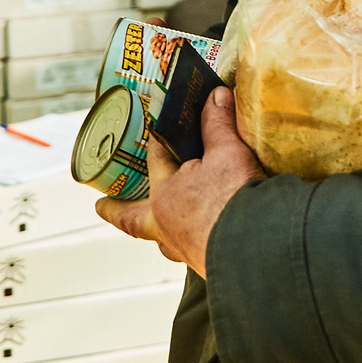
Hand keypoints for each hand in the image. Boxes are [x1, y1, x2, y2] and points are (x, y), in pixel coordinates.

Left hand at [94, 87, 264, 278]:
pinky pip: (189, 251)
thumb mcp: (228, 153)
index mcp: (165, 197)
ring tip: (158, 228)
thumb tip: (216, 97)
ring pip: (163, 240)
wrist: (259, 248)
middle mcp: (168, 228)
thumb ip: (219, 124)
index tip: (156, 129)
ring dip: (158, 232)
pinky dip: (190, 243)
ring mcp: (186, 250)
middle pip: (134, 219)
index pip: (155, 160)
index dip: (159, 141)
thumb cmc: (234, 201)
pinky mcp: (207, 264)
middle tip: (101, 207)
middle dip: (118, 212)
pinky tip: (201, 240)